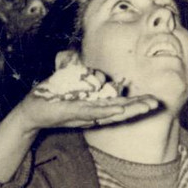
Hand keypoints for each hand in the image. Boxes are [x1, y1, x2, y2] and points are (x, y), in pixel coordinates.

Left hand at [16, 52, 160, 132]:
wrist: (31, 113)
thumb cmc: (53, 99)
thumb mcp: (73, 87)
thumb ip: (87, 81)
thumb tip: (99, 73)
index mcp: (94, 107)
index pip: (119, 105)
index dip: (135, 103)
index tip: (153, 100)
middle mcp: (91, 113)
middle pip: (119, 111)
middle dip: (138, 107)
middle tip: (156, 104)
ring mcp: (82, 115)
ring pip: (109, 112)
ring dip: (127, 110)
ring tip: (145, 107)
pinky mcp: (71, 113)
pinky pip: (90, 112)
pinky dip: (104, 111)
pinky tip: (117, 110)